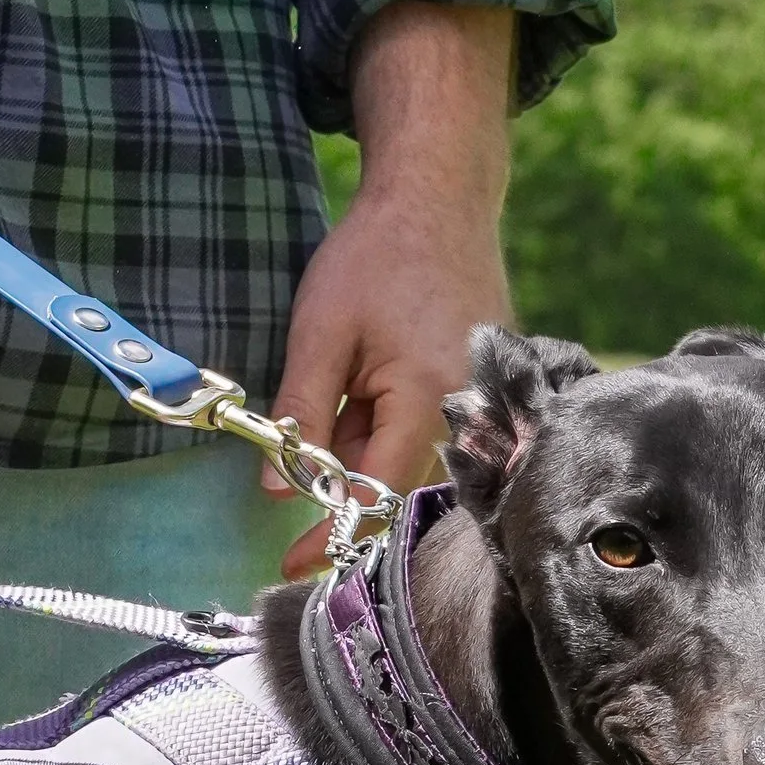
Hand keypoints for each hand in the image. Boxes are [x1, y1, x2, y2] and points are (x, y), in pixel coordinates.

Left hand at [266, 4, 514, 581]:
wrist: (438, 197)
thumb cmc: (376, 256)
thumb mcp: (319, 332)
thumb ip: (302, 413)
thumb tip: (280, 488)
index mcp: (429, 398)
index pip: (377, 493)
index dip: (331, 532)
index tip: (292, 566)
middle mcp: (469, 408)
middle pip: (398, 479)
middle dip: (343, 477)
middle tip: (297, 451)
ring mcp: (482, 397)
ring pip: (412, 455)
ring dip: (364, 443)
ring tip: (343, 373)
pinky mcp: (483, 385)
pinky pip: (430, 428)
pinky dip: (387, 421)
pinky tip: (367, 374)